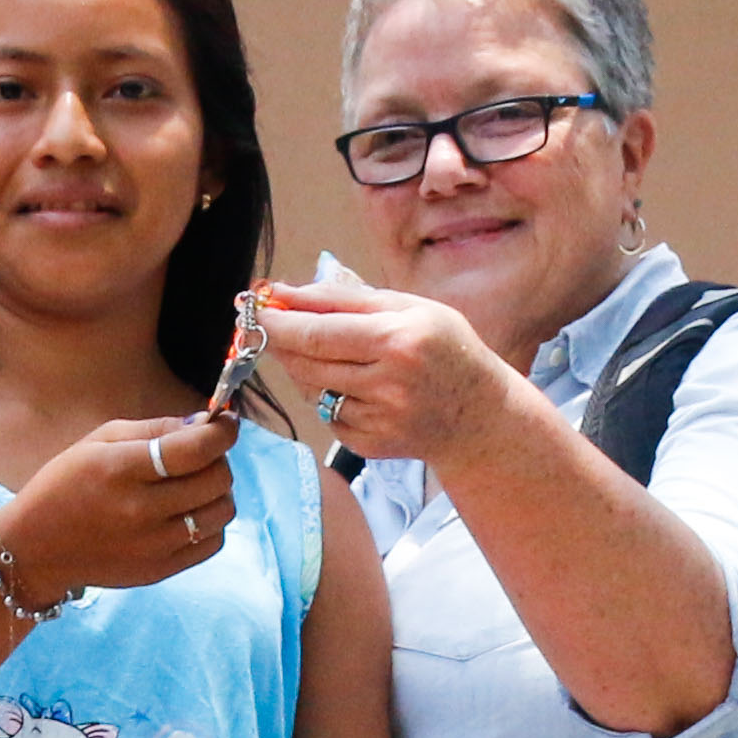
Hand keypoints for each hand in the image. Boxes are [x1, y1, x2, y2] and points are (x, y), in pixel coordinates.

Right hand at [0, 412, 240, 608]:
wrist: (35, 550)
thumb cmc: (64, 486)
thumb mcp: (97, 442)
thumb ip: (153, 429)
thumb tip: (203, 423)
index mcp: (122, 470)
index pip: (197, 449)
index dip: (222, 431)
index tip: (225, 423)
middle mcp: (142, 510)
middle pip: (217, 479)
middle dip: (218, 458)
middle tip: (201, 455)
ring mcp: (155, 545)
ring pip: (222, 511)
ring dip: (217, 492)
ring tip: (194, 485)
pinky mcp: (161, 570)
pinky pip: (212, 542)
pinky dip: (209, 523)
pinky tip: (187, 514)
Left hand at [250, 280, 512, 470]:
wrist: (480, 415)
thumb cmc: (447, 350)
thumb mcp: (412, 308)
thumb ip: (349, 298)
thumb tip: (290, 293)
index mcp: (399, 340)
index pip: (318, 331)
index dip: (279, 320)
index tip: (256, 307)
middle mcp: (388, 382)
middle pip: (307, 361)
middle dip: (279, 340)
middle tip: (265, 324)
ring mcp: (379, 419)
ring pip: (312, 389)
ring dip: (301, 367)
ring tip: (317, 350)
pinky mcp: (371, 445)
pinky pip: (327, 416)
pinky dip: (327, 397)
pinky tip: (351, 385)